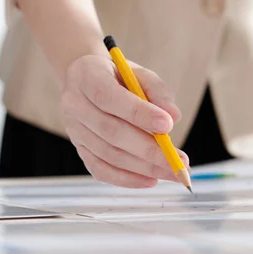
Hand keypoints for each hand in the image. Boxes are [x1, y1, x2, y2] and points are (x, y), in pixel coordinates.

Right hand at [61, 55, 188, 187]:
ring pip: (107, 154)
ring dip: (143, 167)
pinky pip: (99, 169)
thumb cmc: (117, 77)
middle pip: (109, 131)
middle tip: (179, 161)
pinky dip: (126, 179)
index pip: (108, 97)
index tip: (168, 126)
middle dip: (148, 149)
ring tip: (173, 172)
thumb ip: (157, 91)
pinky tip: (150, 180)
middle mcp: (74, 104)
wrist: (86, 82)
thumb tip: (173, 118)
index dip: (137, 113)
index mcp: (86, 76)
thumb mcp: (139, 73)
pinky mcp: (79, 148)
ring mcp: (73, 129)